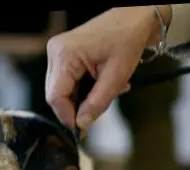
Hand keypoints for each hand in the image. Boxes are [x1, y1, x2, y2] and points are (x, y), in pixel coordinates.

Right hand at [45, 6, 171, 130]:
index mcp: (65, 55)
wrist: (133, 19)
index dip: (68, 116)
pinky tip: (102, 84)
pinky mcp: (65, 54)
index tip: (82, 129)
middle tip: (98, 111)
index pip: (56, 97)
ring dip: (83, 98)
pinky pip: (68, 81)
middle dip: (77, 107)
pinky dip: (84, 89)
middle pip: (56, 95)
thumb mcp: (115, 78)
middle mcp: (56, 52)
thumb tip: (82, 124)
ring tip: (107, 92)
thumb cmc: (126, 40)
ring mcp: (59, 52)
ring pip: (63, 90)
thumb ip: (97, 104)